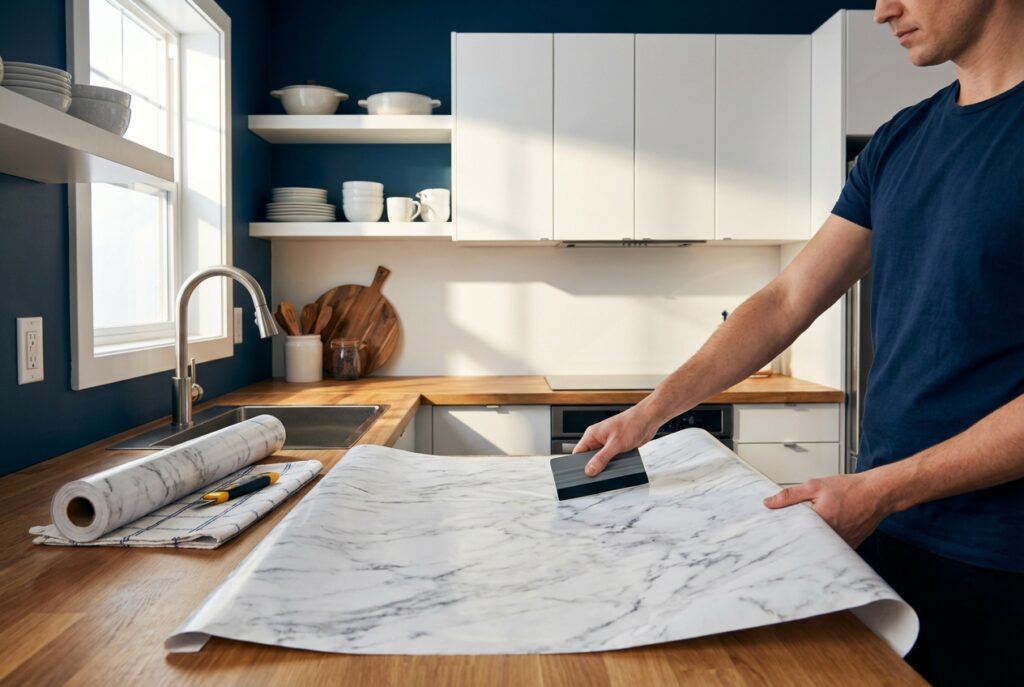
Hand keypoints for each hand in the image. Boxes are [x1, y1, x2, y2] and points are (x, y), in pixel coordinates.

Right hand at [573, 405, 660, 475]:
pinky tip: (618, 468)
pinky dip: (614, 465)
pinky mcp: (617, 448)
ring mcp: (607, 443)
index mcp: (592, 434)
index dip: (578, 464)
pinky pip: (611, 460)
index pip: (578, 452)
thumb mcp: (615, 444)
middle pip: (589, 458)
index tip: (580, 475)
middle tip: (597, 476)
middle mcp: (598, 439)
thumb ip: (601, 458)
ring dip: (605, 467)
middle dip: (593, 467)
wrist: (648, 419)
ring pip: (601, 460)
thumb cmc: (631, 424)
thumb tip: (589, 470)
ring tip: (610, 472)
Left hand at [762, 471, 893, 547]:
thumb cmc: (850, 489)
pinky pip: (833, 548)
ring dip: (811, 540)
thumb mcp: (814, 486)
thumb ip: (789, 495)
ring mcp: (841, 543)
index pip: (792, 532)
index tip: (772, 532)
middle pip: (804, 542)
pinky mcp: (850, 545)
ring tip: (809, 532)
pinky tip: (824, 533)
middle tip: (787, 533)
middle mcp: (830, 537)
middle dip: (796, 536)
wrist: (877, 493)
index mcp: (818, 522)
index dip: (782, 531)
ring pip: (819, 546)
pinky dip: (826, 541)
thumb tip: (769, 503)